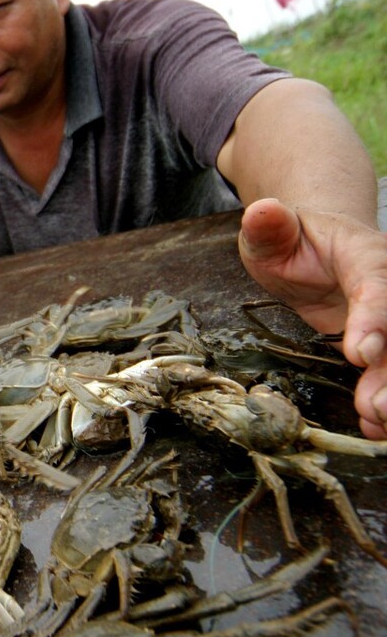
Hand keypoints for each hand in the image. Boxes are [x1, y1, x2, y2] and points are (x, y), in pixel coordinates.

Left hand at [239, 198, 386, 437]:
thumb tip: (263, 211)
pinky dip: (386, 396)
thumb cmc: (293, 240)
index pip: (378, 284)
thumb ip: (269, 227)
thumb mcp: (272, 231)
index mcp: (367, 255)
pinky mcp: (384, 344)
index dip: (375, 318)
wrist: (317, 247)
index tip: (361, 352)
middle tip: (376, 406)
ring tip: (377, 421)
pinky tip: (377, 425)